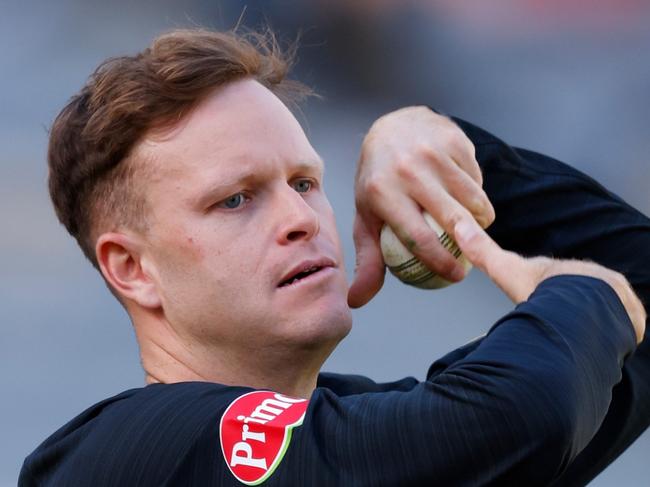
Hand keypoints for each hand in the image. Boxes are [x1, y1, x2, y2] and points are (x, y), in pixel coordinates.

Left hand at [348, 106, 494, 307]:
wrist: (392, 127)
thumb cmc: (378, 182)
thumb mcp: (367, 217)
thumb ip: (367, 260)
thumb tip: (357, 301)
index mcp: (381, 193)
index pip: (418, 238)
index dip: (441, 263)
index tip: (455, 276)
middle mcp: (406, 170)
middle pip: (453, 220)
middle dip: (472, 246)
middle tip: (475, 257)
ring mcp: (431, 152)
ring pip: (473, 200)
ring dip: (480, 219)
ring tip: (470, 226)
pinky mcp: (454, 139)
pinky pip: (478, 179)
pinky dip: (478, 193)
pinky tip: (466, 195)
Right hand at [454, 216, 645, 343]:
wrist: (579, 306)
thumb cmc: (542, 288)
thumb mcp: (505, 269)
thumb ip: (482, 252)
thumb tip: (459, 227)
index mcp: (570, 272)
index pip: (560, 281)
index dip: (552, 294)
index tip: (545, 305)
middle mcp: (597, 280)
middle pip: (585, 297)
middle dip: (575, 309)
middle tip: (560, 325)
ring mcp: (618, 300)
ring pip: (606, 314)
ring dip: (595, 326)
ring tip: (578, 341)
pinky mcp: (632, 320)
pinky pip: (626, 330)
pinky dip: (614, 337)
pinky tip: (598, 347)